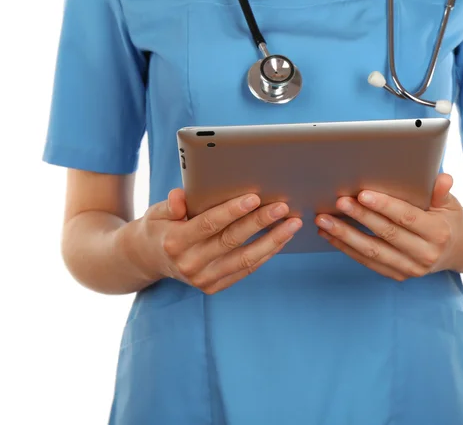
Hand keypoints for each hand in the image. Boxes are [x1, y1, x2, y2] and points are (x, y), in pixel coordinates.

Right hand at [123, 189, 301, 293]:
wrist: (148, 259)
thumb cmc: (159, 226)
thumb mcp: (157, 211)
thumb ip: (172, 204)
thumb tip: (181, 196)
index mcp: (175, 242)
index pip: (209, 224)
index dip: (232, 211)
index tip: (254, 197)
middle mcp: (189, 264)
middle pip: (232, 240)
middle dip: (260, 222)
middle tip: (282, 207)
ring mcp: (203, 279)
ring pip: (245, 258)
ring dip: (273, 240)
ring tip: (293, 223)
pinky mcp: (214, 287)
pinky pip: (246, 269)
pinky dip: (266, 253)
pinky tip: (282, 238)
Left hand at [315, 174, 462, 280]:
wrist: (460, 250)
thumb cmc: (448, 218)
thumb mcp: (449, 203)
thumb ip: (440, 191)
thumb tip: (442, 178)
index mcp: (438, 233)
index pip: (407, 217)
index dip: (384, 206)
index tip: (362, 194)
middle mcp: (425, 254)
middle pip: (385, 234)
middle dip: (359, 217)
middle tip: (337, 202)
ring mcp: (410, 269)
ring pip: (372, 251)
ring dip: (344, 235)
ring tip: (323, 220)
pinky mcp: (398, 275)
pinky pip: (367, 261)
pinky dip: (346, 248)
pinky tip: (329, 235)